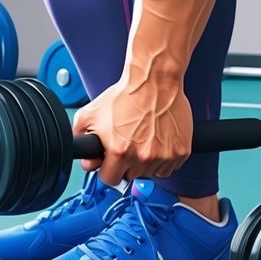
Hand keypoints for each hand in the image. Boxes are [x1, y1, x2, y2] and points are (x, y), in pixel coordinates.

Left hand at [73, 76, 193, 185]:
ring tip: (145, 139)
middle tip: (130, 145)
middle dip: (128, 165)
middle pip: (131, 177)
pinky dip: (165, 157)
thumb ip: (80, 138)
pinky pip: (170, 167)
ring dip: (147, 162)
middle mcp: (143, 157)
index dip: (108, 169)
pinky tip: (159, 140)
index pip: (110, 180)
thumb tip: (85, 160)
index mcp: (120, 152)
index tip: (112, 161)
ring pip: (152, 174)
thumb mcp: (91, 113)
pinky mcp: (181, 151)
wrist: (154, 80)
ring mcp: (165, 156)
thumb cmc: (126, 95)